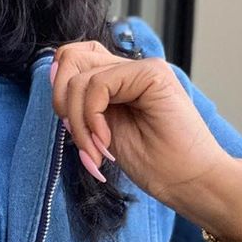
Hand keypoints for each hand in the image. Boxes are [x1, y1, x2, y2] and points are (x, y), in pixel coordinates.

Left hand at [48, 41, 231, 209]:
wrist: (190, 182)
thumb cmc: (155, 164)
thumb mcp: (102, 133)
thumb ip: (81, 104)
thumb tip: (51, 72)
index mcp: (118, 79)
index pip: (71, 61)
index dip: (59, 92)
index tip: (71, 131)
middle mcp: (130, 68)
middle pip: (69, 59)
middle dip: (62, 105)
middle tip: (83, 143)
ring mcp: (143, 68)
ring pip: (79, 77)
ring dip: (79, 123)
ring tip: (97, 151)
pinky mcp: (152, 74)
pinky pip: (98, 85)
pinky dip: (92, 117)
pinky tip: (107, 141)